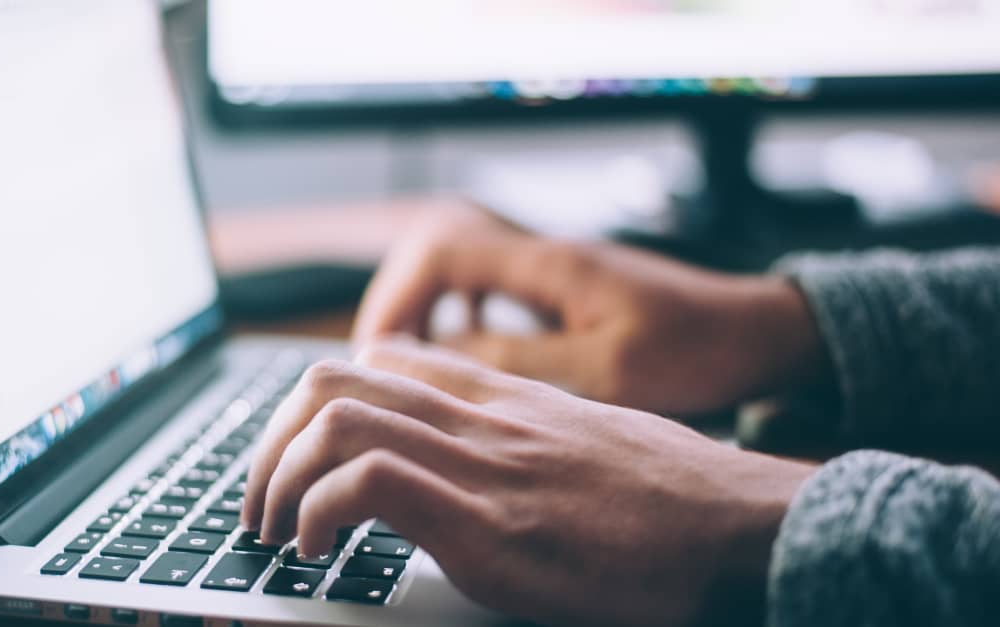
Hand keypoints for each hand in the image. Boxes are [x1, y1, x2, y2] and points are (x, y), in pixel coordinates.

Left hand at [242, 340, 815, 626]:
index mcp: (503, 399)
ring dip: (277, 477)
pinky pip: (368, 483)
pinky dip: (318, 512)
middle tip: (260, 500)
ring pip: (335, 418)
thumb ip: (526, 439)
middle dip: (271, 441)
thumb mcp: (590, 443)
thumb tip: (486, 468)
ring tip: (274, 531)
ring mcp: (483, 465)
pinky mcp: (488, 525)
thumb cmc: (678, 498)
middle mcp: (482, 418)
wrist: (746, 528)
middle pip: (334, 379)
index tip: (300, 456)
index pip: (382, 359)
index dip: (317, 403)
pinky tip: (318, 550)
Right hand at [353, 208, 827, 414]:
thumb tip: (441, 359)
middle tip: (379, 364)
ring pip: (459, 270)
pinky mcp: (564, 291)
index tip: (378, 353)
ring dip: (425, 311)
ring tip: (408, 365)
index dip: (396, 297)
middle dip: (398, 304)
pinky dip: (460, 318)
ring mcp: (553, 270)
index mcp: (549, 265)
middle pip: (436, 252)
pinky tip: (462, 357)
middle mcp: (543, 256)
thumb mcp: (607, 370)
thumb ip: (521, 361)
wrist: (758, 333)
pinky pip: (489, 290)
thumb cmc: (697, 351)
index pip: (440, 251)